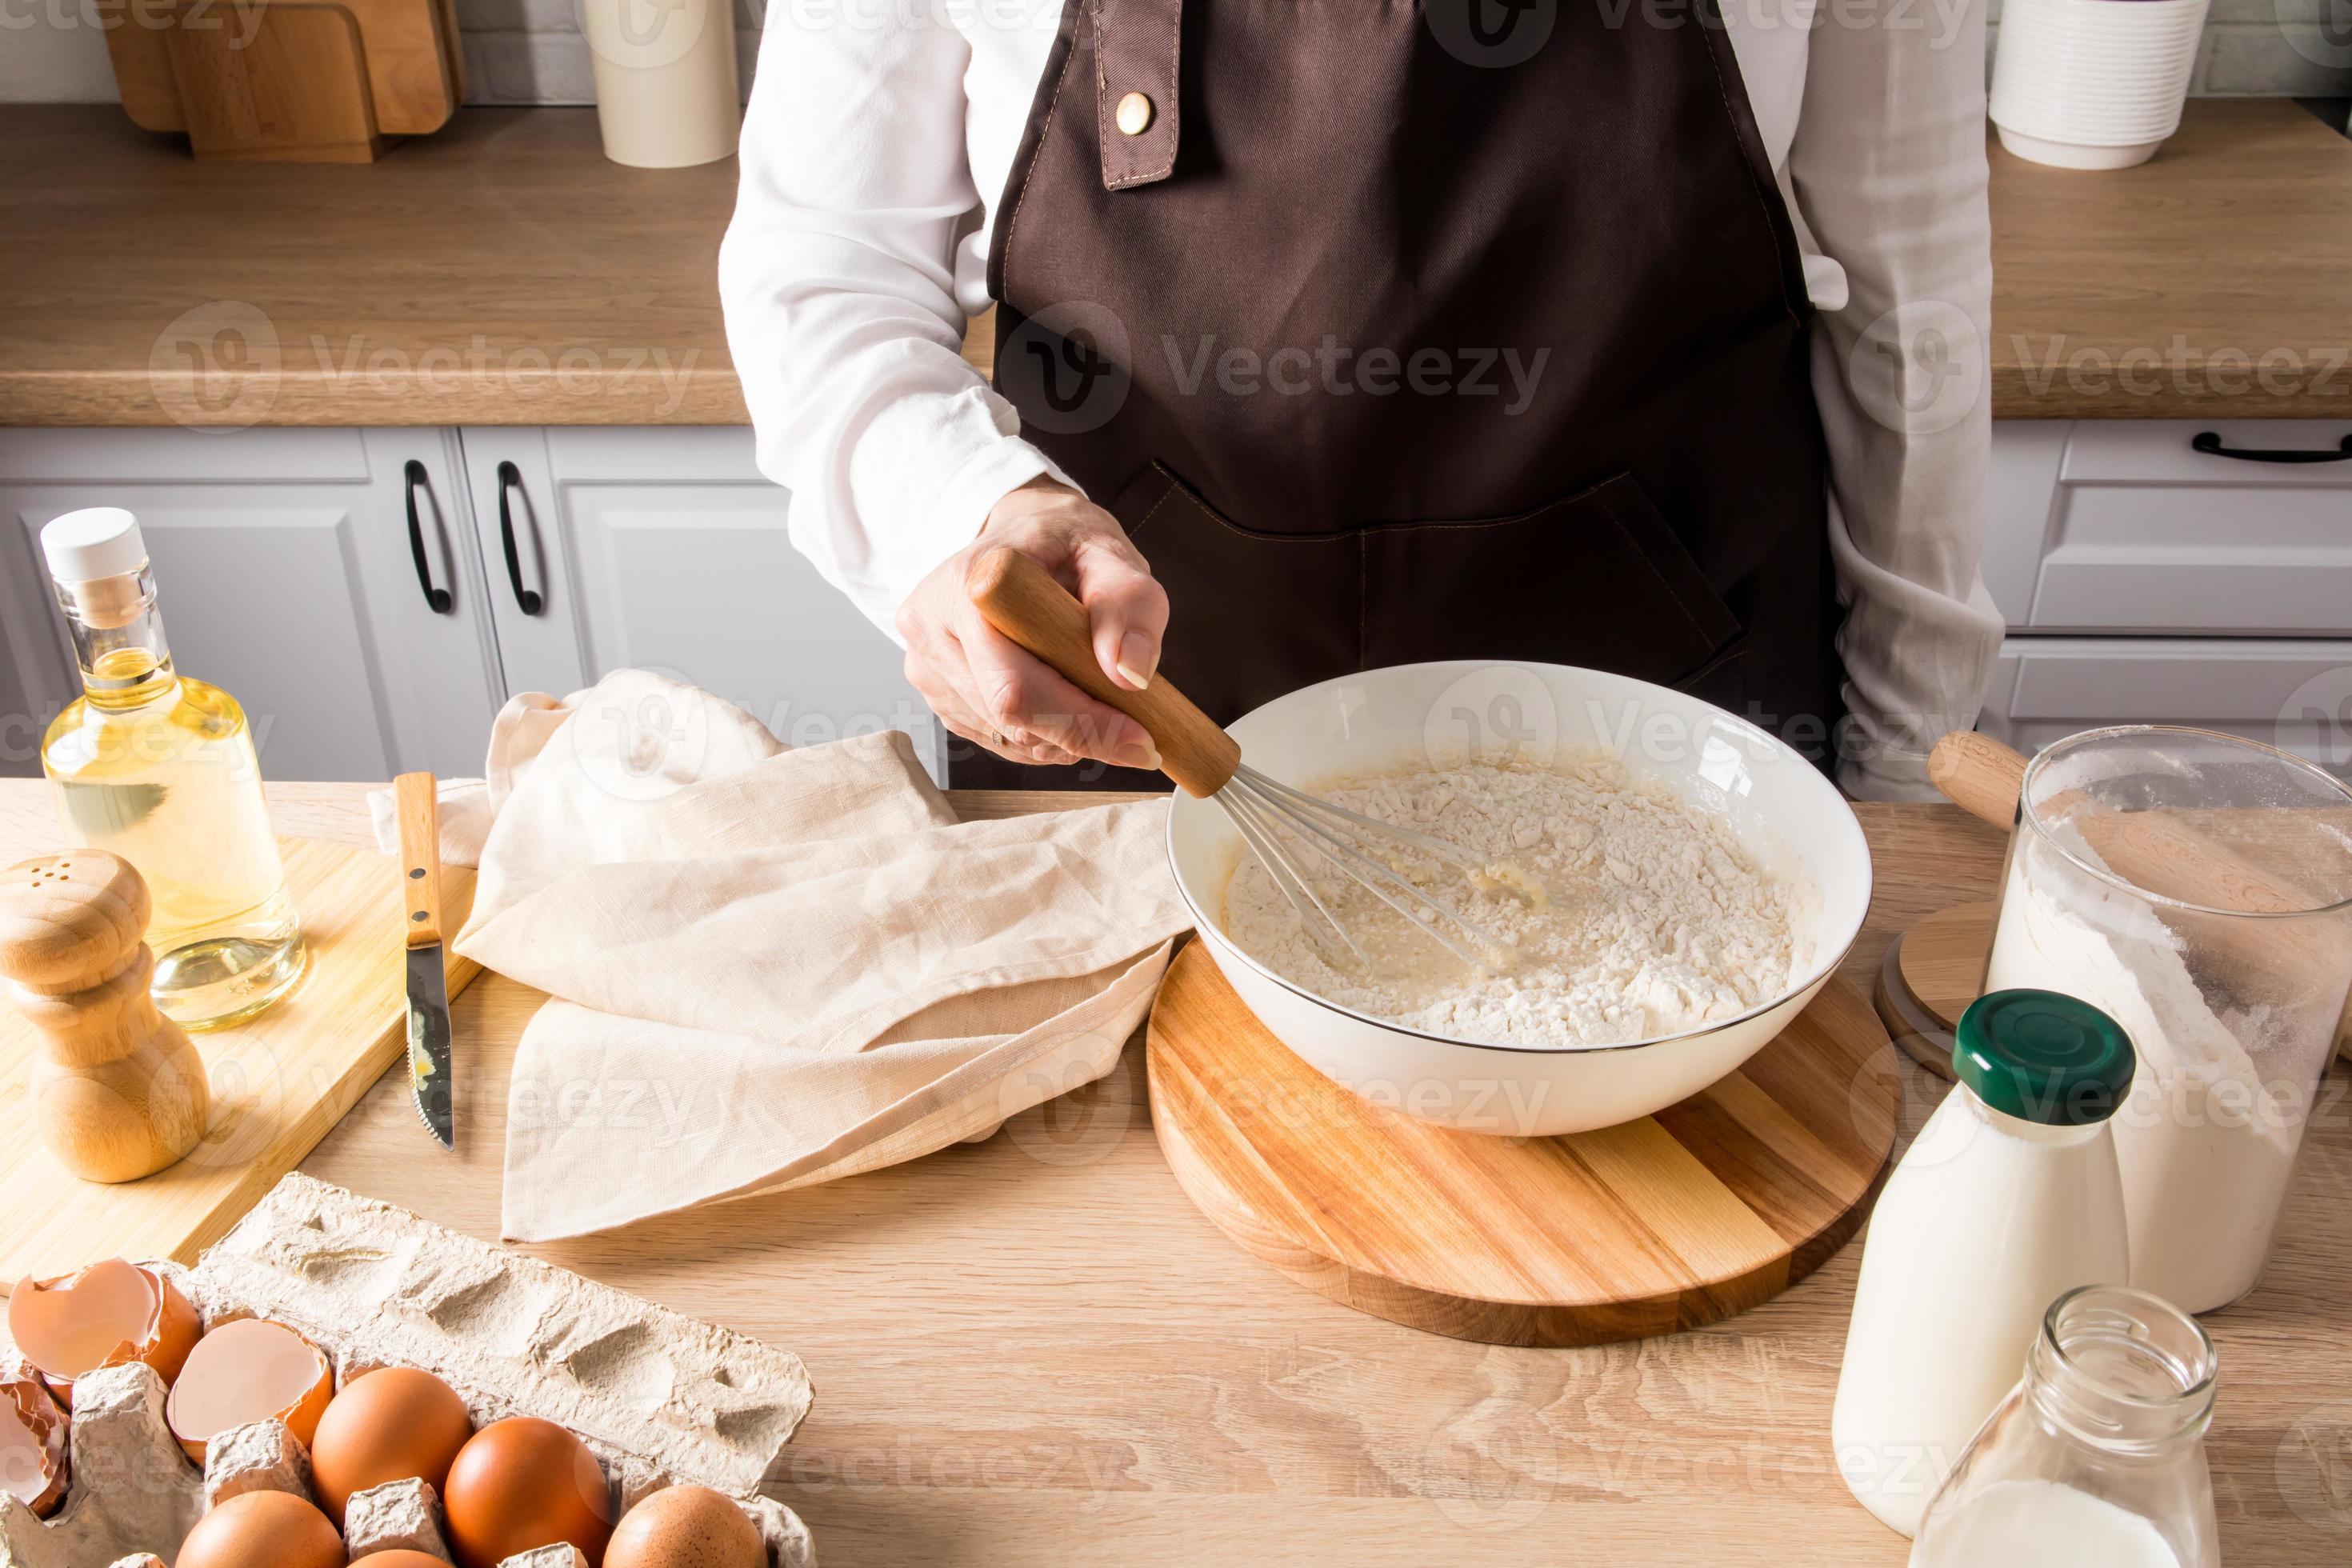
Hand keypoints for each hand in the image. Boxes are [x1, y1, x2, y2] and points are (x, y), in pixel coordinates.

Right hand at [897, 477, 1166, 770]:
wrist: (1020, 534)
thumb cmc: (1065, 542)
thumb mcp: (1110, 553)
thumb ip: (1129, 605)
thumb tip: (1130, 673)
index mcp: (970, 585)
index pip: (1018, 688)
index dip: (1081, 723)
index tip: (1140, 737)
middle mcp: (931, 625)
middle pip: (1009, 718)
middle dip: (1080, 734)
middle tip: (1133, 730)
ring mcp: (924, 662)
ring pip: (1004, 736)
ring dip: (1061, 737)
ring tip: (1092, 693)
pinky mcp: (932, 689)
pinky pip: (994, 738)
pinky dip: (1039, 734)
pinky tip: (1059, 697)